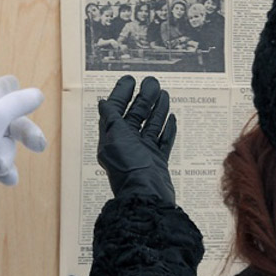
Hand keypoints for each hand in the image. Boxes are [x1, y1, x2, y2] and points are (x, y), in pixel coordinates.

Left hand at [0, 75, 46, 218]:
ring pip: (8, 144)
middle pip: (12, 120)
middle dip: (26, 133)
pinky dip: (4, 171)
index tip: (25, 91)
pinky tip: (4, 177)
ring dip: (7, 156)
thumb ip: (19, 102)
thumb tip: (38, 94)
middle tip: (39, 145)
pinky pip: (2, 163)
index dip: (12, 90)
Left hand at [97, 75, 175, 202]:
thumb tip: (103, 103)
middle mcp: (127, 144)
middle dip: (144, 98)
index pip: (116, 110)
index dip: (121, 94)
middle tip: (153, 82)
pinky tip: (172, 118)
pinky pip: (163, 142)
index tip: (130, 80)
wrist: (147, 195)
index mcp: (113, 138)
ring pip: (151, 126)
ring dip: (157, 109)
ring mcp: (143, 153)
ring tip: (164, 94)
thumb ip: (111, 119)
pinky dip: (168, 129)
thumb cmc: (129, 168)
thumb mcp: (115, 138)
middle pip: (136, 115)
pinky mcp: (157, 162)